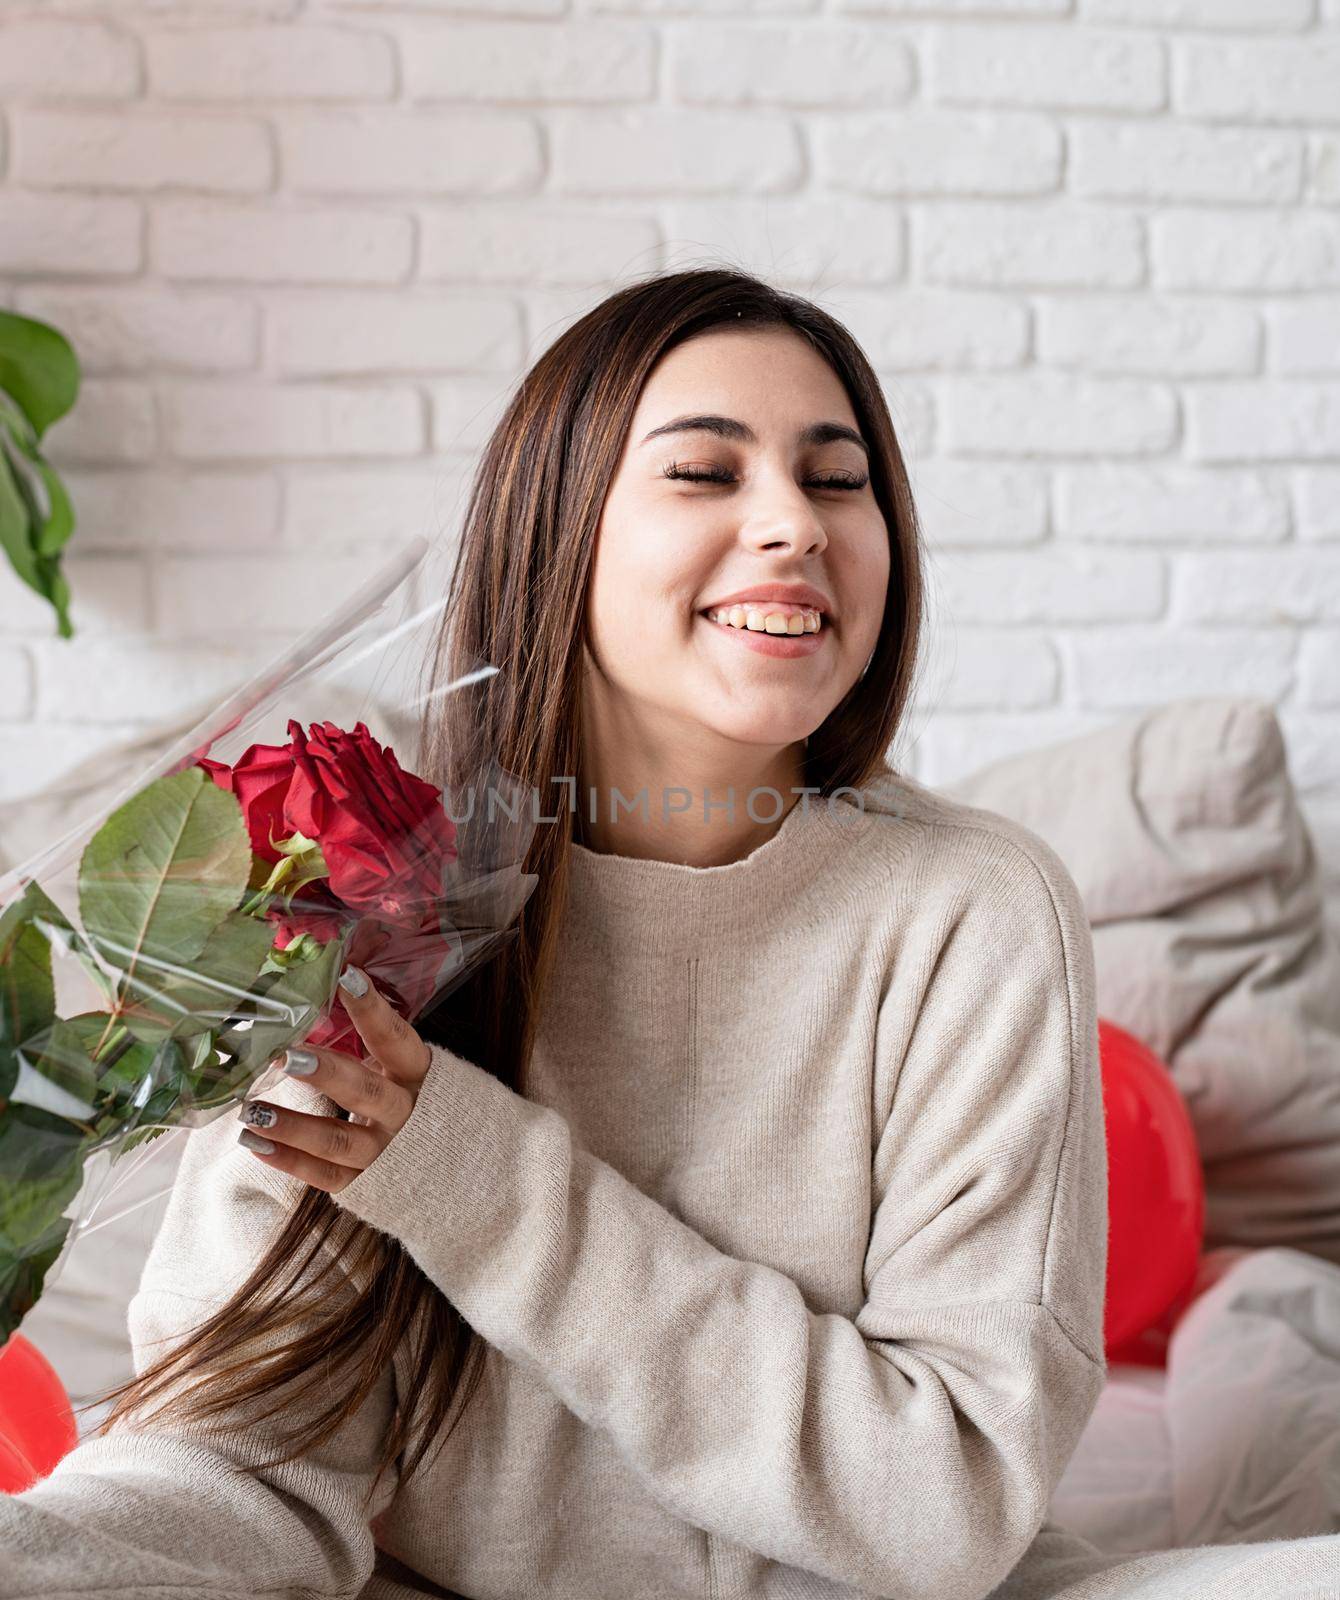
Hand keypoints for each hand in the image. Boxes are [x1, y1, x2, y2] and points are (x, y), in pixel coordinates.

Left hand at [234, 965, 432, 1193]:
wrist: (450, 1165)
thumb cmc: (411, 1099)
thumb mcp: (400, 1068)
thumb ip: (369, 1043)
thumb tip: (312, 996)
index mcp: (417, 1074)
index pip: (396, 1038)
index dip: (372, 1009)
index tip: (344, 976)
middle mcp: (405, 1113)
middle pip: (366, 1092)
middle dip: (325, 1074)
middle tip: (285, 1057)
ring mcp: (387, 1152)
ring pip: (338, 1141)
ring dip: (292, 1125)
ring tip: (250, 1109)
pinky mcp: (367, 1184)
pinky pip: (325, 1175)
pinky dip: (288, 1160)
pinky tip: (255, 1143)